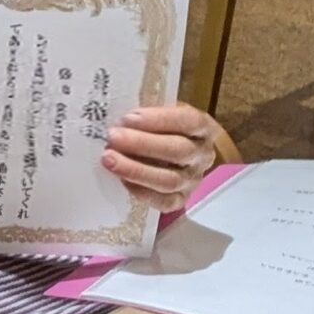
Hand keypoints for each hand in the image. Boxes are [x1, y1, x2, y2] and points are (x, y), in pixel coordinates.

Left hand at [102, 104, 220, 213]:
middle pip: (178, 151)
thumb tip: (118, 117)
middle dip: (141, 144)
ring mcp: (193, 180)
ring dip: (136, 170)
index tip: (128, 118)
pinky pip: (163, 201)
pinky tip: (121, 179)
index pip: (188, 121)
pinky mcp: (181, 199)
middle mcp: (202, 155)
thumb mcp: (162, 112)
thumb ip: (148, 114)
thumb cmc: (164, 128)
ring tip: (109, 159)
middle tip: (112, 137)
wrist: (176, 153)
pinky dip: (140, 191)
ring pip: (169, 180)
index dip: (159, 119)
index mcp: (204, 127)